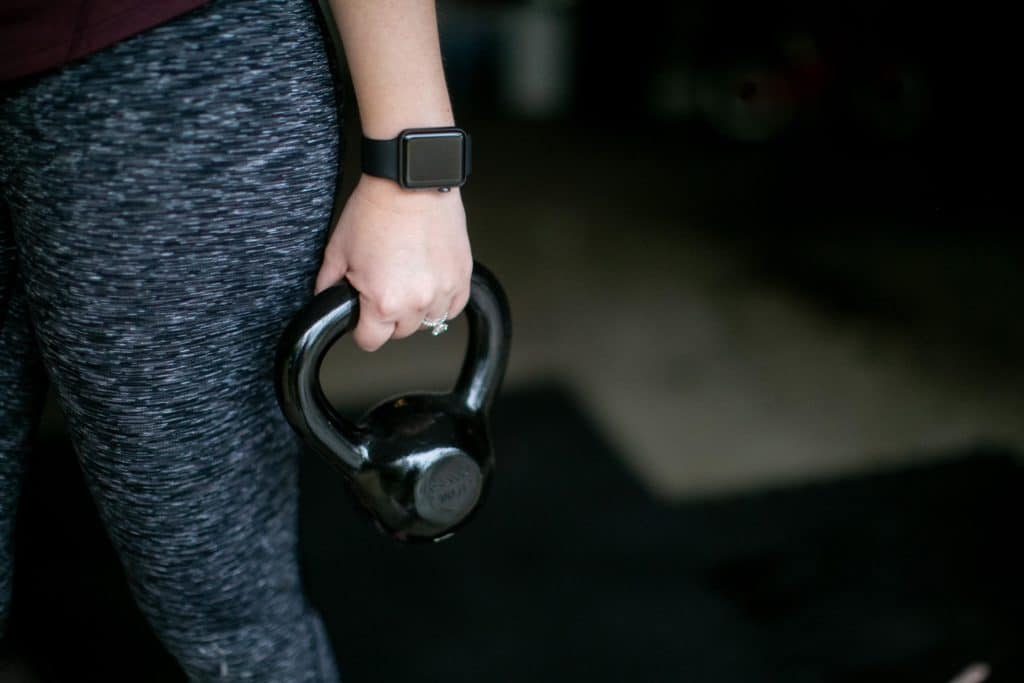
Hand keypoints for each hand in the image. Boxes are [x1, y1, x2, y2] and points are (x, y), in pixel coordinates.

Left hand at [314, 174, 472, 351]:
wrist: (409, 184)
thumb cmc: (377, 211)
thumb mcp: (338, 250)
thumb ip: (328, 283)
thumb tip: (325, 298)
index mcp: (383, 302)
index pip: (371, 341)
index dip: (362, 331)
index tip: (363, 320)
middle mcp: (416, 301)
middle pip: (401, 333)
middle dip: (389, 318)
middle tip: (383, 290)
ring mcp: (443, 290)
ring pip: (429, 321)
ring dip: (417, 309)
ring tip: (407, 281)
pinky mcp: (462, 277)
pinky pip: (454, 307)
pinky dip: (441, 301)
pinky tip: (428, 282)